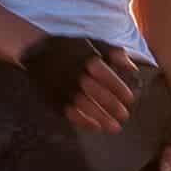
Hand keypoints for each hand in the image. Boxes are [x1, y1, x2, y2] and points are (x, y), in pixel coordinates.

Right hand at [20, 36, 137, 132]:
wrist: (37, 51)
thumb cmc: (72, 48)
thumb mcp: (93, 43)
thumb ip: (114, 54)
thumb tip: (133, 68)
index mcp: (85, 59)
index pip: (105, 74)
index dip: (118, 88)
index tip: (130, 99)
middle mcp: (74, 74)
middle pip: (95, 91)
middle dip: (111, 105)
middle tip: (124, 115)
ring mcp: (62, 87)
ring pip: (82, 104)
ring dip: (99, 117)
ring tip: (114, 127)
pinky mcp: (53, 97)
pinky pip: (68, 112)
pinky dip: (82, 121)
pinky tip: (95, 127)